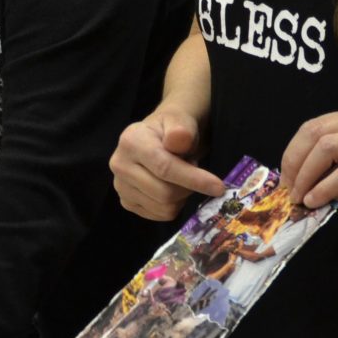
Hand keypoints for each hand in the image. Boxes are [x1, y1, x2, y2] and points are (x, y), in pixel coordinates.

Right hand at [110, 106, 226, 220]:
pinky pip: (158, 215)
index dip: (193, 179)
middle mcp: (119, 165)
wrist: (160, 137)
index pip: (164, 168)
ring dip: (182, 197)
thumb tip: (178, 139)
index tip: (218, 187)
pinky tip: (172, 188)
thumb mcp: (182, 122)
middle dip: (188, 188)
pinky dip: (173, 206)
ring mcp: (120, 186)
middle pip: (164, 193)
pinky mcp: (126, 202)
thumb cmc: (174, 130)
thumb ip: (181, 130)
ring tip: (181, 179)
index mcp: (131, 141)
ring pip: (163, 207)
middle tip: (195, 174)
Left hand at [280, 102, 337, 235]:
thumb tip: (295, 181)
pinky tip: (316, 201)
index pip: (315, 125)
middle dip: (294, 162)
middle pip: (317, 132)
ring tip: (300, 197)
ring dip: (306, 176)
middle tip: (288, 189)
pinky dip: (325, 188)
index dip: (292, 152)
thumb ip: (329, 170)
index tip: (285, 178)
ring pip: (328, 147)